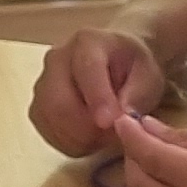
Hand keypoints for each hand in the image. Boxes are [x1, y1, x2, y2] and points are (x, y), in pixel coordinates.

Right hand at [32, 28, 168, 155]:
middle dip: (87, 129)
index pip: (86, 68)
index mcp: (88, 42)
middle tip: (113, 136)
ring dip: (80, 139)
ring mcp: (42, 84)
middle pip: (58, 101)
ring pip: (50, 121)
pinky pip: (47, 133)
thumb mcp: (149, 76)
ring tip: (105, 135)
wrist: (117, 64)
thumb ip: (137, 95)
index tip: (110, 122)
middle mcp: (56, 59)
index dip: (97, 98)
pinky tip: (90, 139)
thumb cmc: (133, 67)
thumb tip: (121, 118)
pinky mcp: (38, 108)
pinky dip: (70, 144)